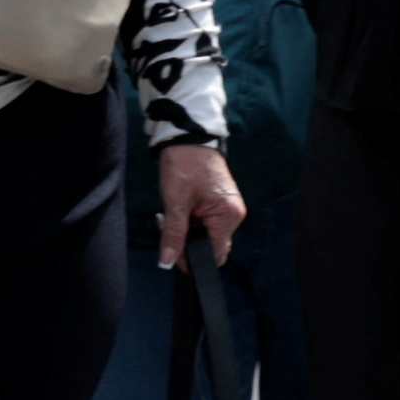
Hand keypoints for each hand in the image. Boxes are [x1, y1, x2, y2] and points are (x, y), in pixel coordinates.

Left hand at [153, 137, 244, 272]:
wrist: (188, 137)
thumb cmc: (184, 165)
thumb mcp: (175, 202)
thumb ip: (173, 234)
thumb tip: (167, 262)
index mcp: (228, 216)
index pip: (215, 254)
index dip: (194, 259)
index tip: (172, 254)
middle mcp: (233, 215)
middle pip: (210, 244)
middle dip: (186, 242)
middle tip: (165, 227)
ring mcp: (228, 208)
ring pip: (206, 233)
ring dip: (186, 230)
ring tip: (168, 216)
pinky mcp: (220, 202)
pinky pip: (207, 221)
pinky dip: (191, 220)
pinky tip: (178, 210)